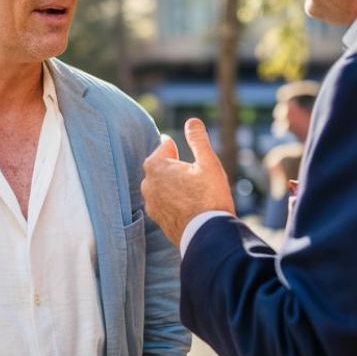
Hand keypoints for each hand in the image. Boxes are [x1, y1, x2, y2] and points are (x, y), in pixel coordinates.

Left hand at [141, 118, 234, 247]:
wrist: (207, 235)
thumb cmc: (209, 196)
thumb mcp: (208, 163)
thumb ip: (197, 139)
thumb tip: (192, 120)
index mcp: (156, 166)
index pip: (163, 147)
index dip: (175, 148)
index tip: (179, 149)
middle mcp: (147, 184)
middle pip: (160, 167)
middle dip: (172, 166)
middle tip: (188, 169)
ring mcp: (151, 203)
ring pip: (161, 186)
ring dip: (172, 184)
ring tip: (191, 188)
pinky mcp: (157, 219)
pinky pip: (164, 202)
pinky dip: (173, 200)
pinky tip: (188, 204)